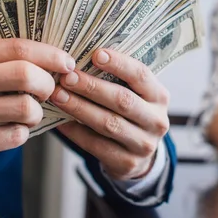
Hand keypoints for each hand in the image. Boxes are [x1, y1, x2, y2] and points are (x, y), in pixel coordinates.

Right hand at [0, 39, 75, 169]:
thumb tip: (50, 58)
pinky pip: (16, 136)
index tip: (66, 62)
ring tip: (28, 113)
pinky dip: (23, 133)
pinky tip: (12, 129)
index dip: (50, 55)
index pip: (17, 48)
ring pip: (26, 108)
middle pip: (25, 75)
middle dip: (48, 83)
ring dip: (37, 112)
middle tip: (49, 90)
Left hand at [51, 49, 169, 180]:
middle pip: (122, 100)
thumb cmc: (131, 114)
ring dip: (80, 108)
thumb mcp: (135, 95)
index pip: (141, 75)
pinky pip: (97, 145)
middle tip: (67, 77)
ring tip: (58, 96)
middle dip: (91, 87)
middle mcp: (156, 120)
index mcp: (159, 96)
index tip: (96, 54)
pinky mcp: (127, 163)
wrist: (140, 155)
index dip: (119, 64)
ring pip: (108, 123)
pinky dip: (76, 132)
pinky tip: (60, 121)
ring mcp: (144, 144)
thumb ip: (118, 79)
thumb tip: (81, 58)